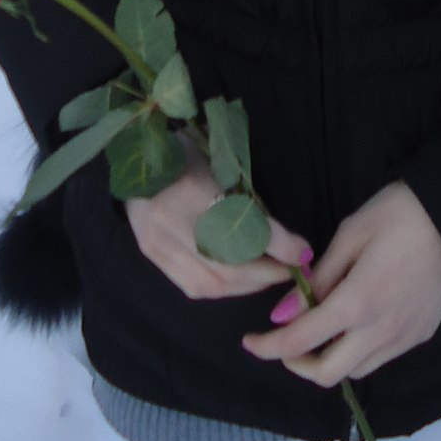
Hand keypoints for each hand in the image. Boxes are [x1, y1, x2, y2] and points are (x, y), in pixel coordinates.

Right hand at [126, 140, 310, 300]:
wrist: (137, 152)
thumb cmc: (187, 151)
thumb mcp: (220, 162)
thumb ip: (247, 199)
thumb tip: (287, 240)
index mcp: (191, 187)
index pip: (243, 226)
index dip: (277, 244)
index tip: (303, 253)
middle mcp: (170, 220)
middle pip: (227, 264)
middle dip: (266, 274)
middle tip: (291, 271)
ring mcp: (156, 241)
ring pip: (210, 283)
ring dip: (247, 286)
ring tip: (270, 277)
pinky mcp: (151, 254)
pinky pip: (192, 286)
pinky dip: (224, 289)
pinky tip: (241, 282)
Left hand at [241, 182, 440, 385]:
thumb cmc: (399, 213)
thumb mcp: (351, 234)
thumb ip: (317, 277)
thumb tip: (284, 313)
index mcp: (357, 303)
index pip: (300, 342)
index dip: (268, 348)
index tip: (250, 342)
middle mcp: (381, 331)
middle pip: (327, 374)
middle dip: (296, 364)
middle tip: (285, 341)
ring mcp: (404, 338)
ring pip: (356, 372)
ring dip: (329, 361)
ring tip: (319, 331)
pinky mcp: (420, 335)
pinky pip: (380, 358)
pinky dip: (357, 352)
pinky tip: (353, 326)